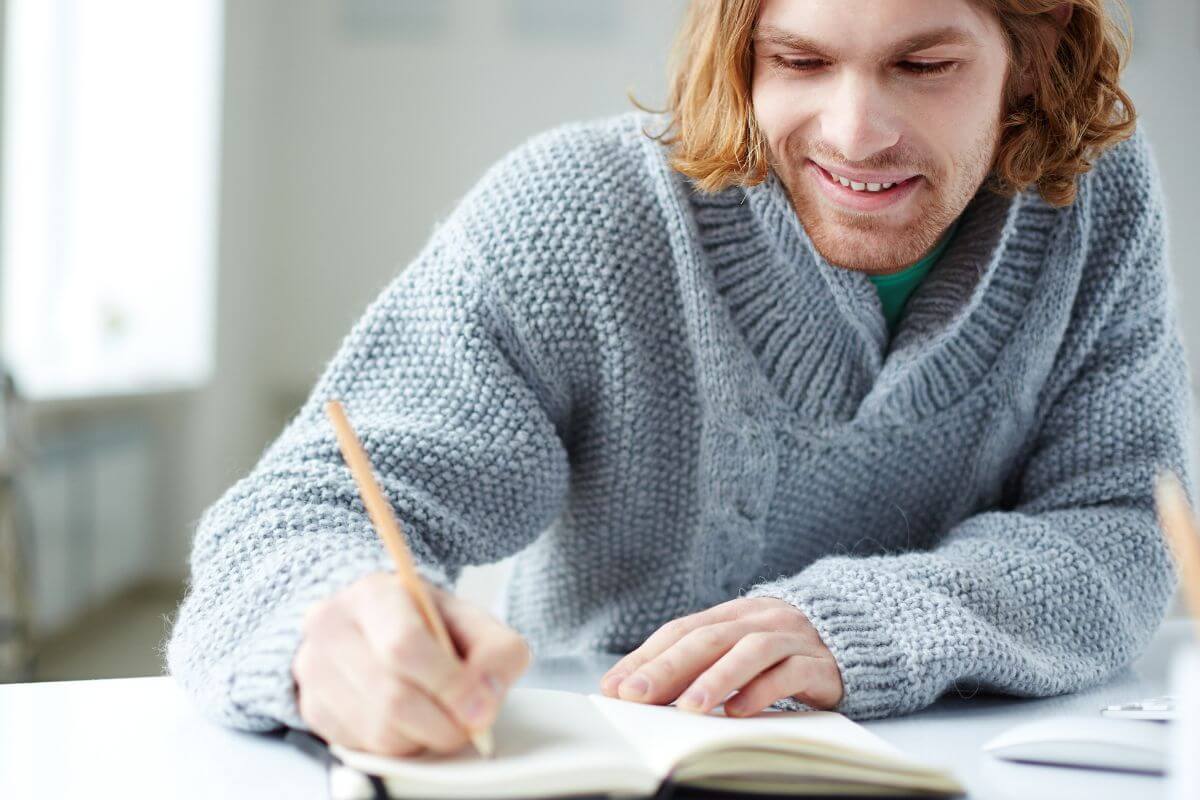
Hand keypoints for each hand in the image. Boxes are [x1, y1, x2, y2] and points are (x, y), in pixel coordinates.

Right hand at [293, 571, 531, 755]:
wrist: (377, 626)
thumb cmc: (428, 624)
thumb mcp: (471, 621)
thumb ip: (495, 652)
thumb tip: (485, 701)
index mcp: (373, 594)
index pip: (404, 646)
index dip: (448, 685)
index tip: (479, 708)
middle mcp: (331, 626)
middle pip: (392, 698)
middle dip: (442, 722)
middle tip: (468, 725)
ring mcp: (313, 669)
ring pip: (379, 731)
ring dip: (422, 737)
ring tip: (437, 716)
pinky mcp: (311, 708)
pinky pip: (364, 747)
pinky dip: (398, 745)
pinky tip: (409, 721)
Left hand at [598, 597, 842, 715]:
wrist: (854, 636)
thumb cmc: (779, 650)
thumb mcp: (736, 649)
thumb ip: (692, 663)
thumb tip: (631, 689)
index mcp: (730, 614)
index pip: (680, 631)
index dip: (646, 657)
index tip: (615, 687)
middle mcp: (757, 619)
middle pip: (707, 639)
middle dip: (667, 668)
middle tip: (637, 696)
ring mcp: (790, 637)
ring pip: (749, 651)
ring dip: (716, 679)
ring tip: (688, 708)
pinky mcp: (820, 663)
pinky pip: (790, 673)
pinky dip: (763, 690)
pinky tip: (740, 712)